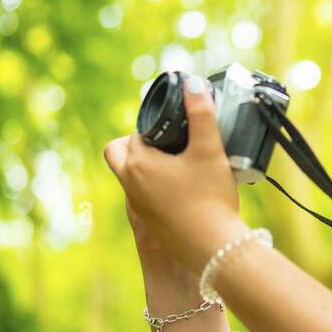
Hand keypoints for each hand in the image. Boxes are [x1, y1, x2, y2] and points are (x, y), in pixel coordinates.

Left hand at [103, 74, 244, 271]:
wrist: (214, 248)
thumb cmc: (210, 198)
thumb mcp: (209, 150)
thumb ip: (201, 113)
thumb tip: (192, 83)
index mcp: (138, 163)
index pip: (136, 132)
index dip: (155, 126)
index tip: (177, 128)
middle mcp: (130, 184)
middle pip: (117, 153)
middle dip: (137, 143)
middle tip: (166, 143)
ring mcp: (138, 207)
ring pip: (130, 176)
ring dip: (147, 166)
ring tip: (180, 164)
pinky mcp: (150, 224)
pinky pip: (144, 197)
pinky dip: (156, 188)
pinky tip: (185, 190)